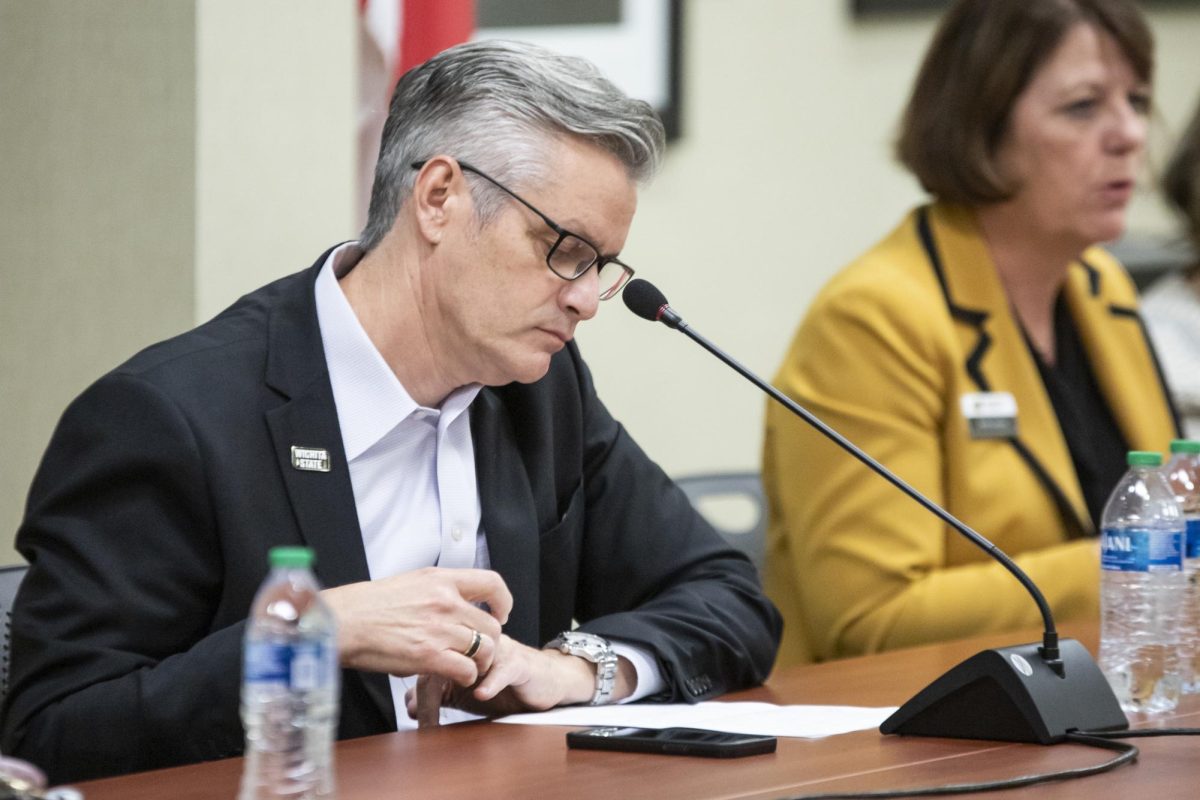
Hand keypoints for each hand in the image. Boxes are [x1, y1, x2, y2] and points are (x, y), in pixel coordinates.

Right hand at [322, 567, 511, 686]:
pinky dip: (466, 677)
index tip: (500, 613)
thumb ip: (437, 592)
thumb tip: (454, 604)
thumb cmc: (368, 606)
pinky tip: (455, 677)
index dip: (503, 601)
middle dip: (490, 642)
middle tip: (480, 652)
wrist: (343, 622)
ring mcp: (439, 628)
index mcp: (440, 579)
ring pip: (484, 649)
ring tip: (469, 668)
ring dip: (480, 663)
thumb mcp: (409, 583)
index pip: (492, 583)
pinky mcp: (430, 655)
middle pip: (491, 625)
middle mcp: (445, 601)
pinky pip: (467, 670)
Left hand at [405, 635, 635, 718]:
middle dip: (431, 689)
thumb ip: (437, 693)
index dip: (418, 687)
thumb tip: (409, 703)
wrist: (544, 679)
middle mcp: (477, 643)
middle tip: (425, 719)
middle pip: (446, 654)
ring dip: (457, 679)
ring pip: (473, 658)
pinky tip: (480, 695)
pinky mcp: (518, 663)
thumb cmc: (504, 680)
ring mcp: (498, 651)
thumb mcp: (465, 690)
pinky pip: (503, 669)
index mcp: (461, 643)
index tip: (415, 716)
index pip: (430, 657)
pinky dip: (491, 682)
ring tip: (444, 701)